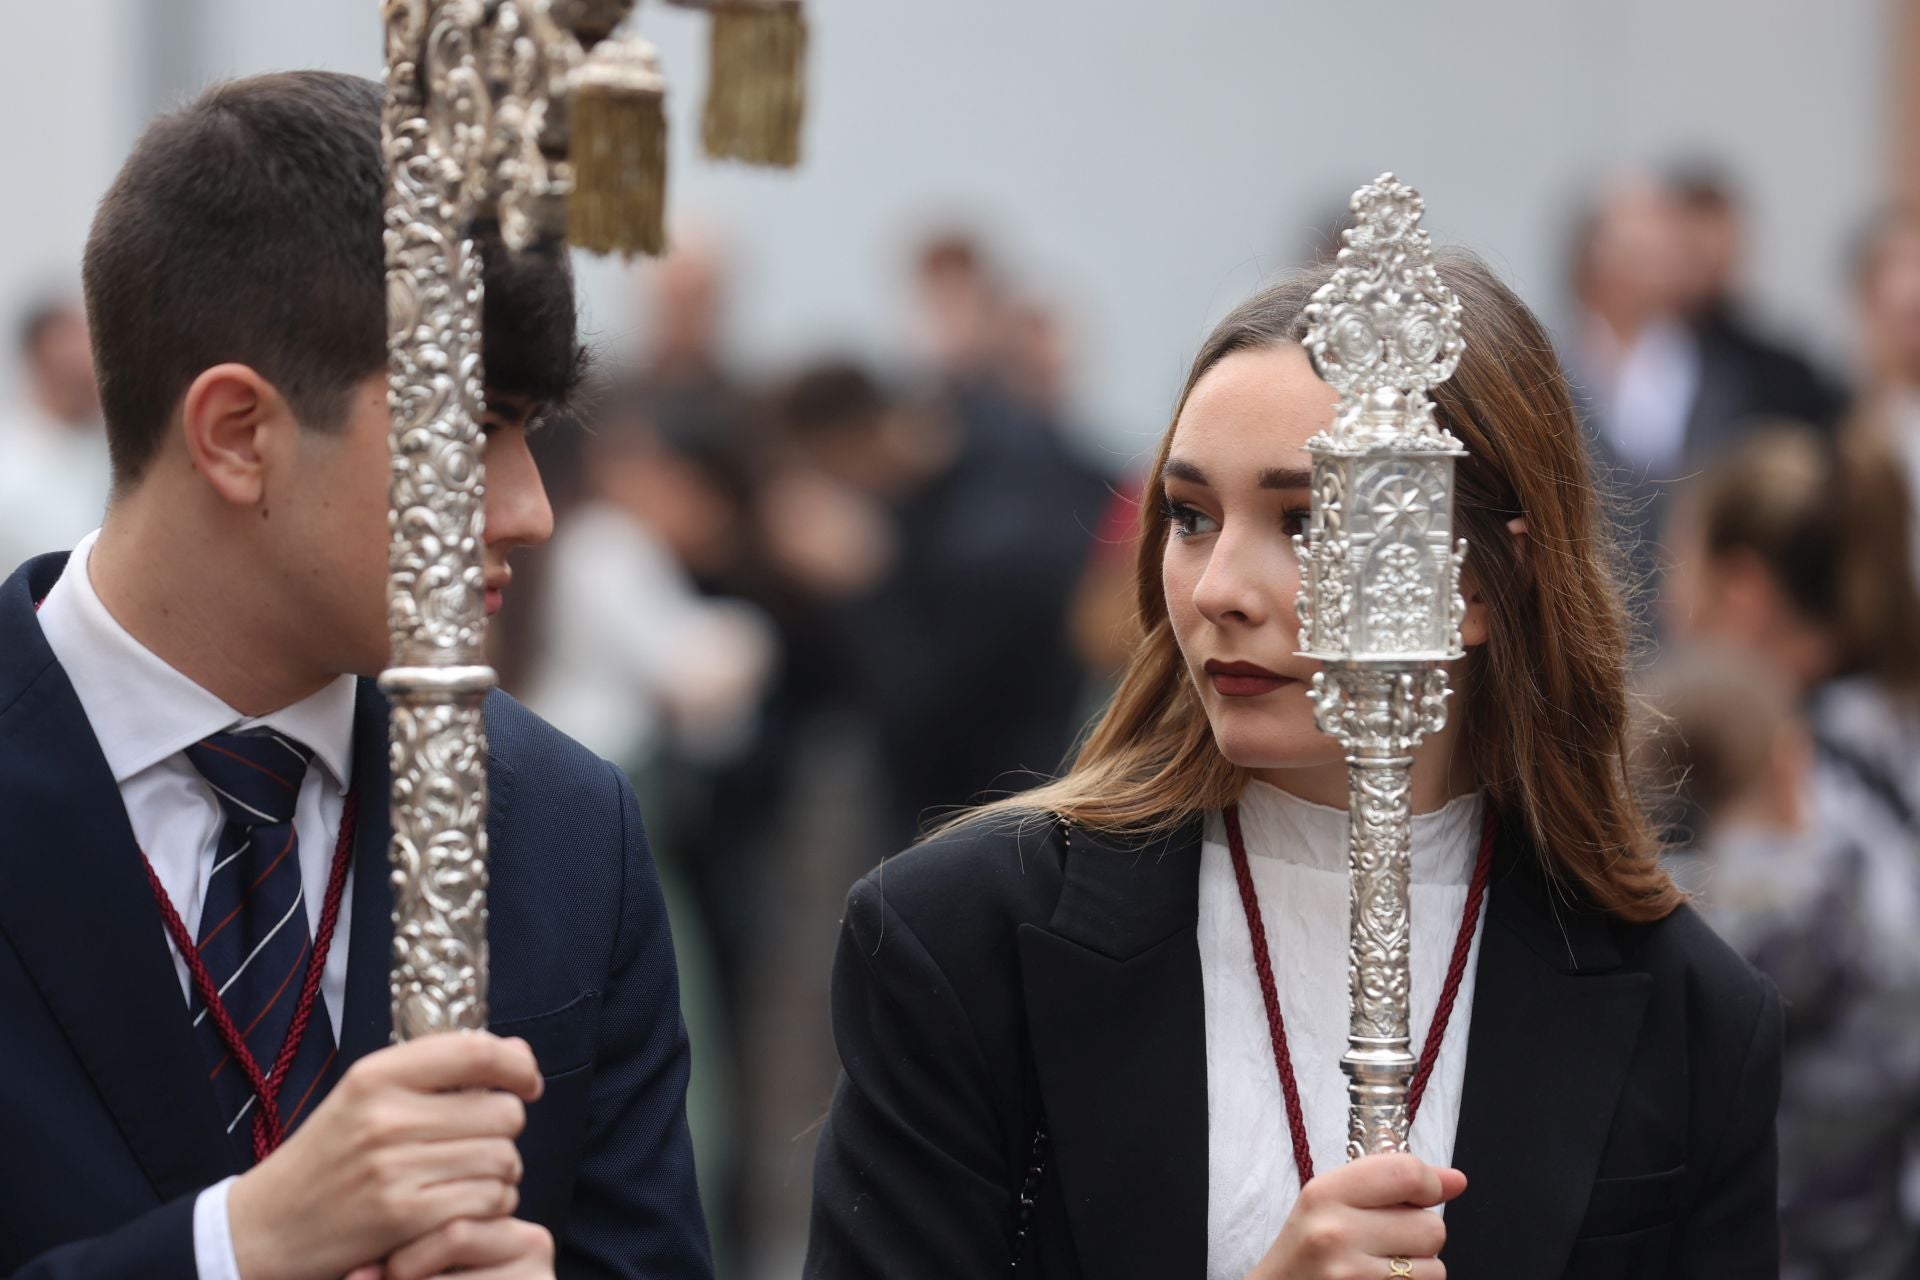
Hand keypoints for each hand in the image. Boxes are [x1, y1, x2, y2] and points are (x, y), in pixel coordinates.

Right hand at [227, 1032, 542, 1279]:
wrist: (265, 1228)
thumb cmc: (328, 1157)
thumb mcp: (366, 1097)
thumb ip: (438, 1070)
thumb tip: (517, 1053)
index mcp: (376, 1076)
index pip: (476, 1052)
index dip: (517, 1065)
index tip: (527, 1082)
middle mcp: (385, 1117)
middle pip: (502, 1113)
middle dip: (505, 1130)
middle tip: (482, 1143)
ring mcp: (394, 1169)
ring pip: (502, 1159)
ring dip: (502, 1173)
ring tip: (472, 1178)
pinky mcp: (403, 1217)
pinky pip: (487, 1201)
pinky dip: (491, 1206)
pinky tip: (467, 1206)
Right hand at [1248, 1153, 1465, 1279]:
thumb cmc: (1307, 1248)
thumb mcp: (1331, 1202)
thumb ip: (1391, 1184)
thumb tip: (1457, 1181)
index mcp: (1325, 1193)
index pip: (1405, 1173)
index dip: (1430, 1182)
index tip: (1425, 1193)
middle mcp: (1336, 1233)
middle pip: (1431, 1226)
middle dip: (1421, 1233)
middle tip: (1390, 1238)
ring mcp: (1351, 1275)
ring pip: (1435, 1267)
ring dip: (1419, 1267)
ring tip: (1384, 1265)